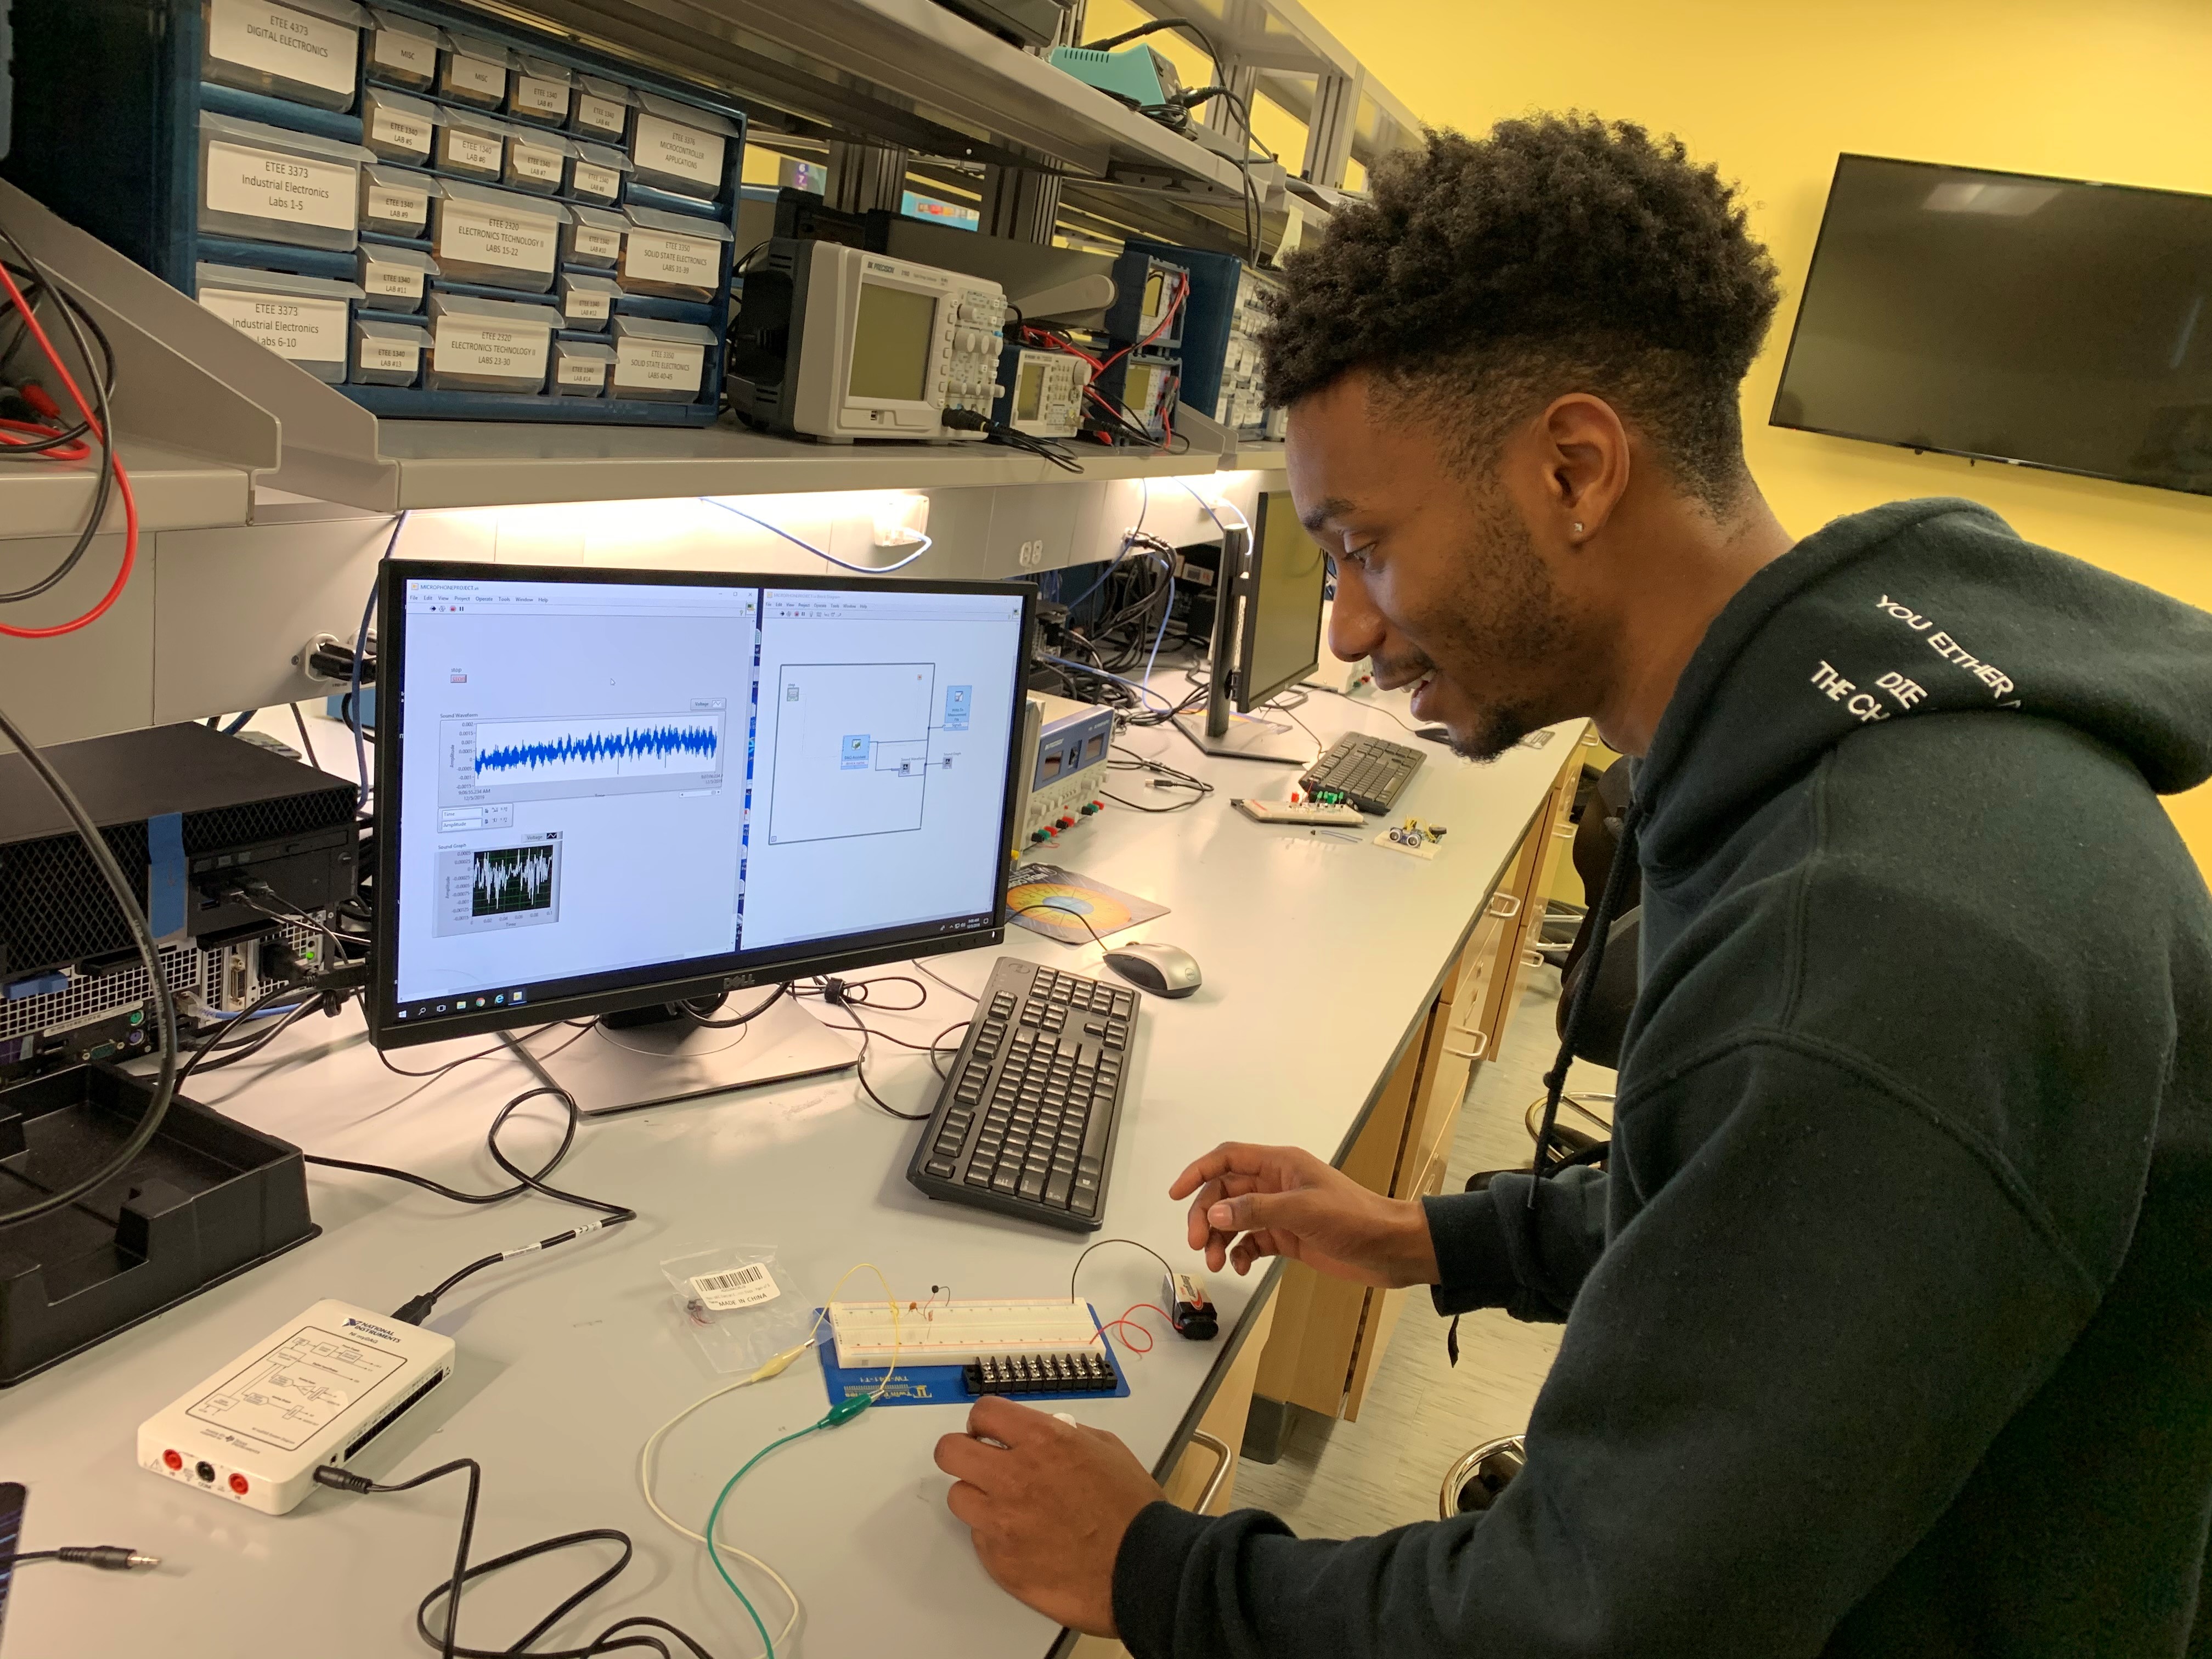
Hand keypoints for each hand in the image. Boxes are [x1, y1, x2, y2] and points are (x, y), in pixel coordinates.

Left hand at [934, 1395, 1163, 1634]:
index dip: (985, 1422)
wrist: (1144, 1569)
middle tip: (984, 1464)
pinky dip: (996, 1537)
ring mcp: (1002, 1522)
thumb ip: (1065, 1435)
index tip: (991, 1433)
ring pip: (958, 1496)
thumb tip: (1039, 1436)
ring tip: (1006, 1508)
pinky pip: (980, 1539)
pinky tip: (1025, 1541)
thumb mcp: (1106, 1448)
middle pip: (950, 1451)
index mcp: (1043, 1440)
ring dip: (978, 1497)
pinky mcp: (1000, 1561)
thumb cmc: (1134, 1509)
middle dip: (964, 1452)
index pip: (984, 1413)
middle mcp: (1014, 1476)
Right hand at [1170, 1141, 1439, 1286]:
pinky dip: (1240, 1254)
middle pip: (1225, 1193)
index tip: (1175, 1194)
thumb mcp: (1303, 1210)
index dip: (1198, 1172)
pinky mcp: (1288, 1238)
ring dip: (1220, 1239)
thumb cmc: (1354, 1219)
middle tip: (1197, 1244)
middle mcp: (1276, 1184)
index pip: (1228, 1158)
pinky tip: (1239, 1268)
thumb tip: (1213, 1215)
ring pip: (1235, 1220)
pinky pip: (1252, 1242)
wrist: (1390, 1249)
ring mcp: (1281, 1212)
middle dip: (1206, 1216)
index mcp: (1280, 1164)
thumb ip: (1255, 1210)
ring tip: (1215, 1263)